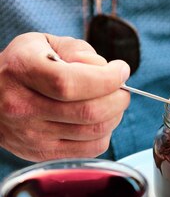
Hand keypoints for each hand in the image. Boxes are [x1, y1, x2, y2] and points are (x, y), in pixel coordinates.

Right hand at [0, 32, 130, 161]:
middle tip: (121, 89)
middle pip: (88, 112)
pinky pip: (89, 150)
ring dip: (114, 117)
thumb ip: (76, 50)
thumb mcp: (42, 43)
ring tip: (112, 103)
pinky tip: (100, 121)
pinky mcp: (42, 153)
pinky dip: (104, 134)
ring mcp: (32, 135)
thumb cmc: (21, 67)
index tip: (121, 70)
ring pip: (93, 133)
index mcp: (22, 71)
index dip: (106, 78)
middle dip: (118, 99)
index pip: (72, 82)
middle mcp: (23, 106)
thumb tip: (105, 69)